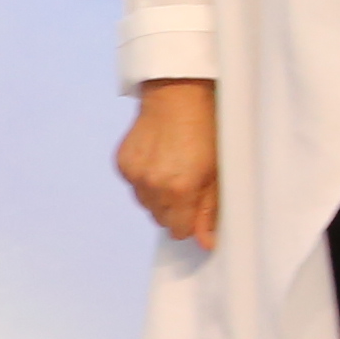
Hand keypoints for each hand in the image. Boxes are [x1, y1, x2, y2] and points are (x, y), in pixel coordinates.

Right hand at [117, 78, 219, 246]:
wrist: (178, 95)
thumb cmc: (206, 130)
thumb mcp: (217, 172)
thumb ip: (210, 211)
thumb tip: (206, 243)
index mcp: (180, 190)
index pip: (178, 230)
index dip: (189, 221)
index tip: (196, 206)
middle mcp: (153, 186)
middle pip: (161, 219)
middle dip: (174, 209)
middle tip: (187, 183)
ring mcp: (134, 175)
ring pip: (146, 204)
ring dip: (158, 195)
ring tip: (173, 169)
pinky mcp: (122, 164)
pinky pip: (134, 186)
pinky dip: (144, 180)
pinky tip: (158, 160)